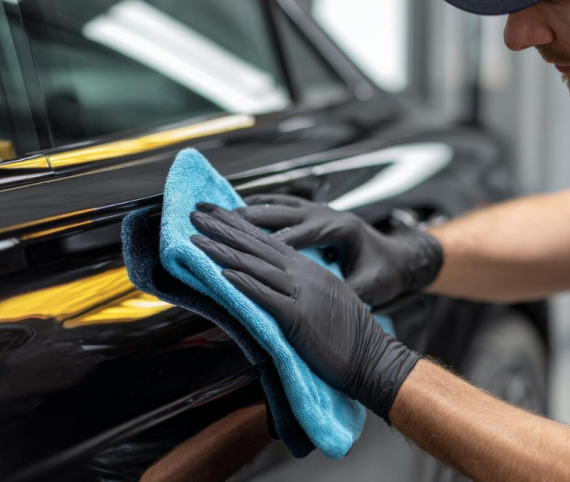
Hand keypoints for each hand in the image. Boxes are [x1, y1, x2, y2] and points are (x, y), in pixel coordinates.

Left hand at [190, 203, 420, 420]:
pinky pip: (266, 296)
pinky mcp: (298, 317)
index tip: (215, 213)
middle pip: (256, 245)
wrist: (373, 356)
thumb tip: (273, 283)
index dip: (238, 225)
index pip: (266, 240)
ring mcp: (301, 293)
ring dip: (223, 251)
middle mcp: (303, 273)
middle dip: (223, 228)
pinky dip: (244, 283)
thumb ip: (300, 286)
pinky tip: (224, 274)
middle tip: (196, 214)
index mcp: (308, 268)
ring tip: (197, 240)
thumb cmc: (349, 333)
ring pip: (256, 266)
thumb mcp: (325, 297)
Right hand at [234, 194, 443, 305]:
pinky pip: (282, 205)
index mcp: (341, 229)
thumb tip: (326, 307)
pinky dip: (259, 207)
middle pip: (280, 214)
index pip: (299, 236)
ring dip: (247, 211)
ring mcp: (319, 210)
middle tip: (217, 222)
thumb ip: (348, 293)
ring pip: (277, 206)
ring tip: (219, 214)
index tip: (244, 253)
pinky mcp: (314, 212)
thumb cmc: (387, 272)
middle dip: (246, 220)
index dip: (270, 243)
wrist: (401, 257)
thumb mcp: (372, 286)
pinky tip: (238, 211)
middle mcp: (327, 215)